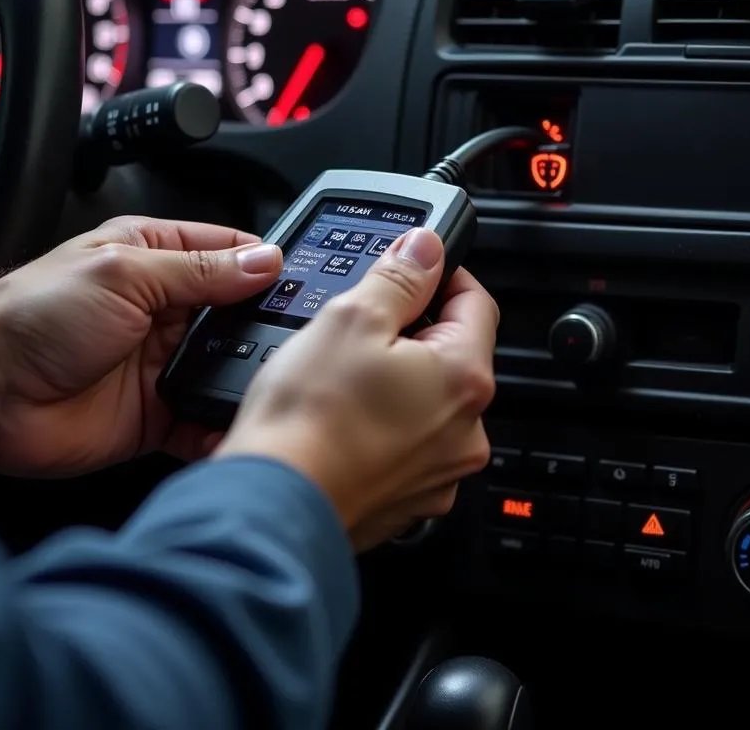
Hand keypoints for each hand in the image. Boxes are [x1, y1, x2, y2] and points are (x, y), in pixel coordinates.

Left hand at [0, 217, 282, 474]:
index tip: (304, 280)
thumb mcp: (125, 273)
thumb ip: (199, 270)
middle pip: (236, 312)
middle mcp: (163, 308)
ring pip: (227, 365)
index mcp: (154, 257)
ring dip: (248, 373)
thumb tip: (263, 261)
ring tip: (279, 380)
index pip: (228, 251)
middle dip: (266, 324)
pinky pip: (202, 417)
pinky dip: (223, 423)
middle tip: (301, 337)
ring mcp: (161, 361)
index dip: (265, 264)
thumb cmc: (31, 317)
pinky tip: (242, 423)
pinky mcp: (156, 412)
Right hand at [216, 227, 497, 550]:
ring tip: (343, 377)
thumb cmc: (308, 420)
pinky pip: (405, 443)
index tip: (410, 269)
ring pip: (427, 400)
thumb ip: (399, 276)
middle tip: (359, 326)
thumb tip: (426, 248)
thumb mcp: (351, 318)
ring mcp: (439, 471)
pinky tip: (343, 418)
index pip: (476, 302)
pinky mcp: (408, 499)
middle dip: (412, 332)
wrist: (272, 502)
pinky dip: (382, 425)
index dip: (441, 276)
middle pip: (452, 354)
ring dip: (396, 380)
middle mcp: (467, 431)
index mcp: (465, 379)